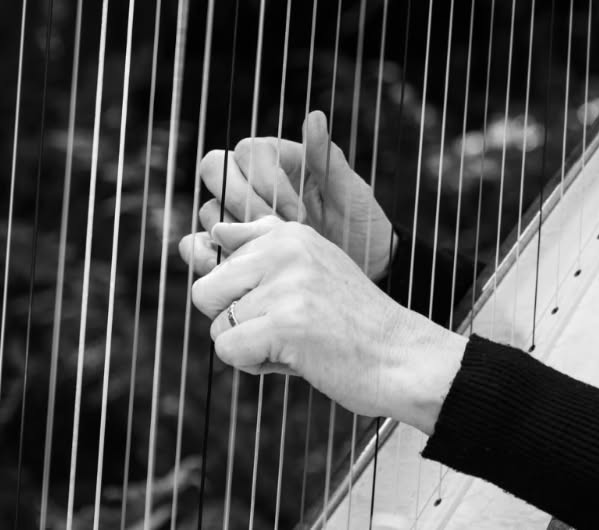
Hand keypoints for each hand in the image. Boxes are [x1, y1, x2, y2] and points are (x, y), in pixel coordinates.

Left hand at [179, 217, 466, 431]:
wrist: (401, 357)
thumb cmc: (350, 322)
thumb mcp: (307, 269)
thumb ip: (253, 250)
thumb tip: (197, 236)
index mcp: (290, 232)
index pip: (219, 259)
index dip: (243, 295)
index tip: (287, 299)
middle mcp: (286, 247)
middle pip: (206, 293)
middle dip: (237, 320)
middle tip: (290, 325)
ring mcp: (286, 283)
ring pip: (218, 327)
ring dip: (252, 346)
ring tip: (300, 341)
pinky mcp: (285, 321)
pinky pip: (229, 351)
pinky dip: (257, 366)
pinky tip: (300, 357)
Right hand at [196, 111, 394, 279]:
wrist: (365, 266)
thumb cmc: (360, 223)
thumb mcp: (352, 191)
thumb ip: (328, 157)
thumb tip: (314, 116)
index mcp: (281, 159)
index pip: (249, 150)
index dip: (267, 182)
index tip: (298, 215)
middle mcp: (254, 182)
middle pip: (215, 168)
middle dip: (241, 199)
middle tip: (273, 228)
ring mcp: (240, 216)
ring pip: (209, 208)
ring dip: (231, 230)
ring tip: (264, 251)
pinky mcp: (233, 248)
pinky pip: (200, 244)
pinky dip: (203, 252)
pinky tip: (227, 263)